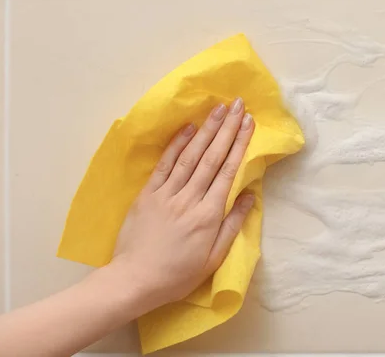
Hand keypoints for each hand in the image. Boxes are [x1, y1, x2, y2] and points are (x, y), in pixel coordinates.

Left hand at [111, 98, 254, 308]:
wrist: (135, 280)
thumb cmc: (178, 274)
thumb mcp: (213, 258)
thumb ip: (232, 225)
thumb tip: (250, 196)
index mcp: (209, 215)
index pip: (228, 172)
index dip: (240, 145)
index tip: (249, 123)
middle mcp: (190, 198)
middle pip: (212, 157)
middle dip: (227, 128)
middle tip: (237, 104)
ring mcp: (167, 194)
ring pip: (190, 156)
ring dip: (205, 130)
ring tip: (218, 108)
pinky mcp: (147, 194)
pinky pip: (164, 165)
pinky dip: (176, 144)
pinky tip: (188, 128)